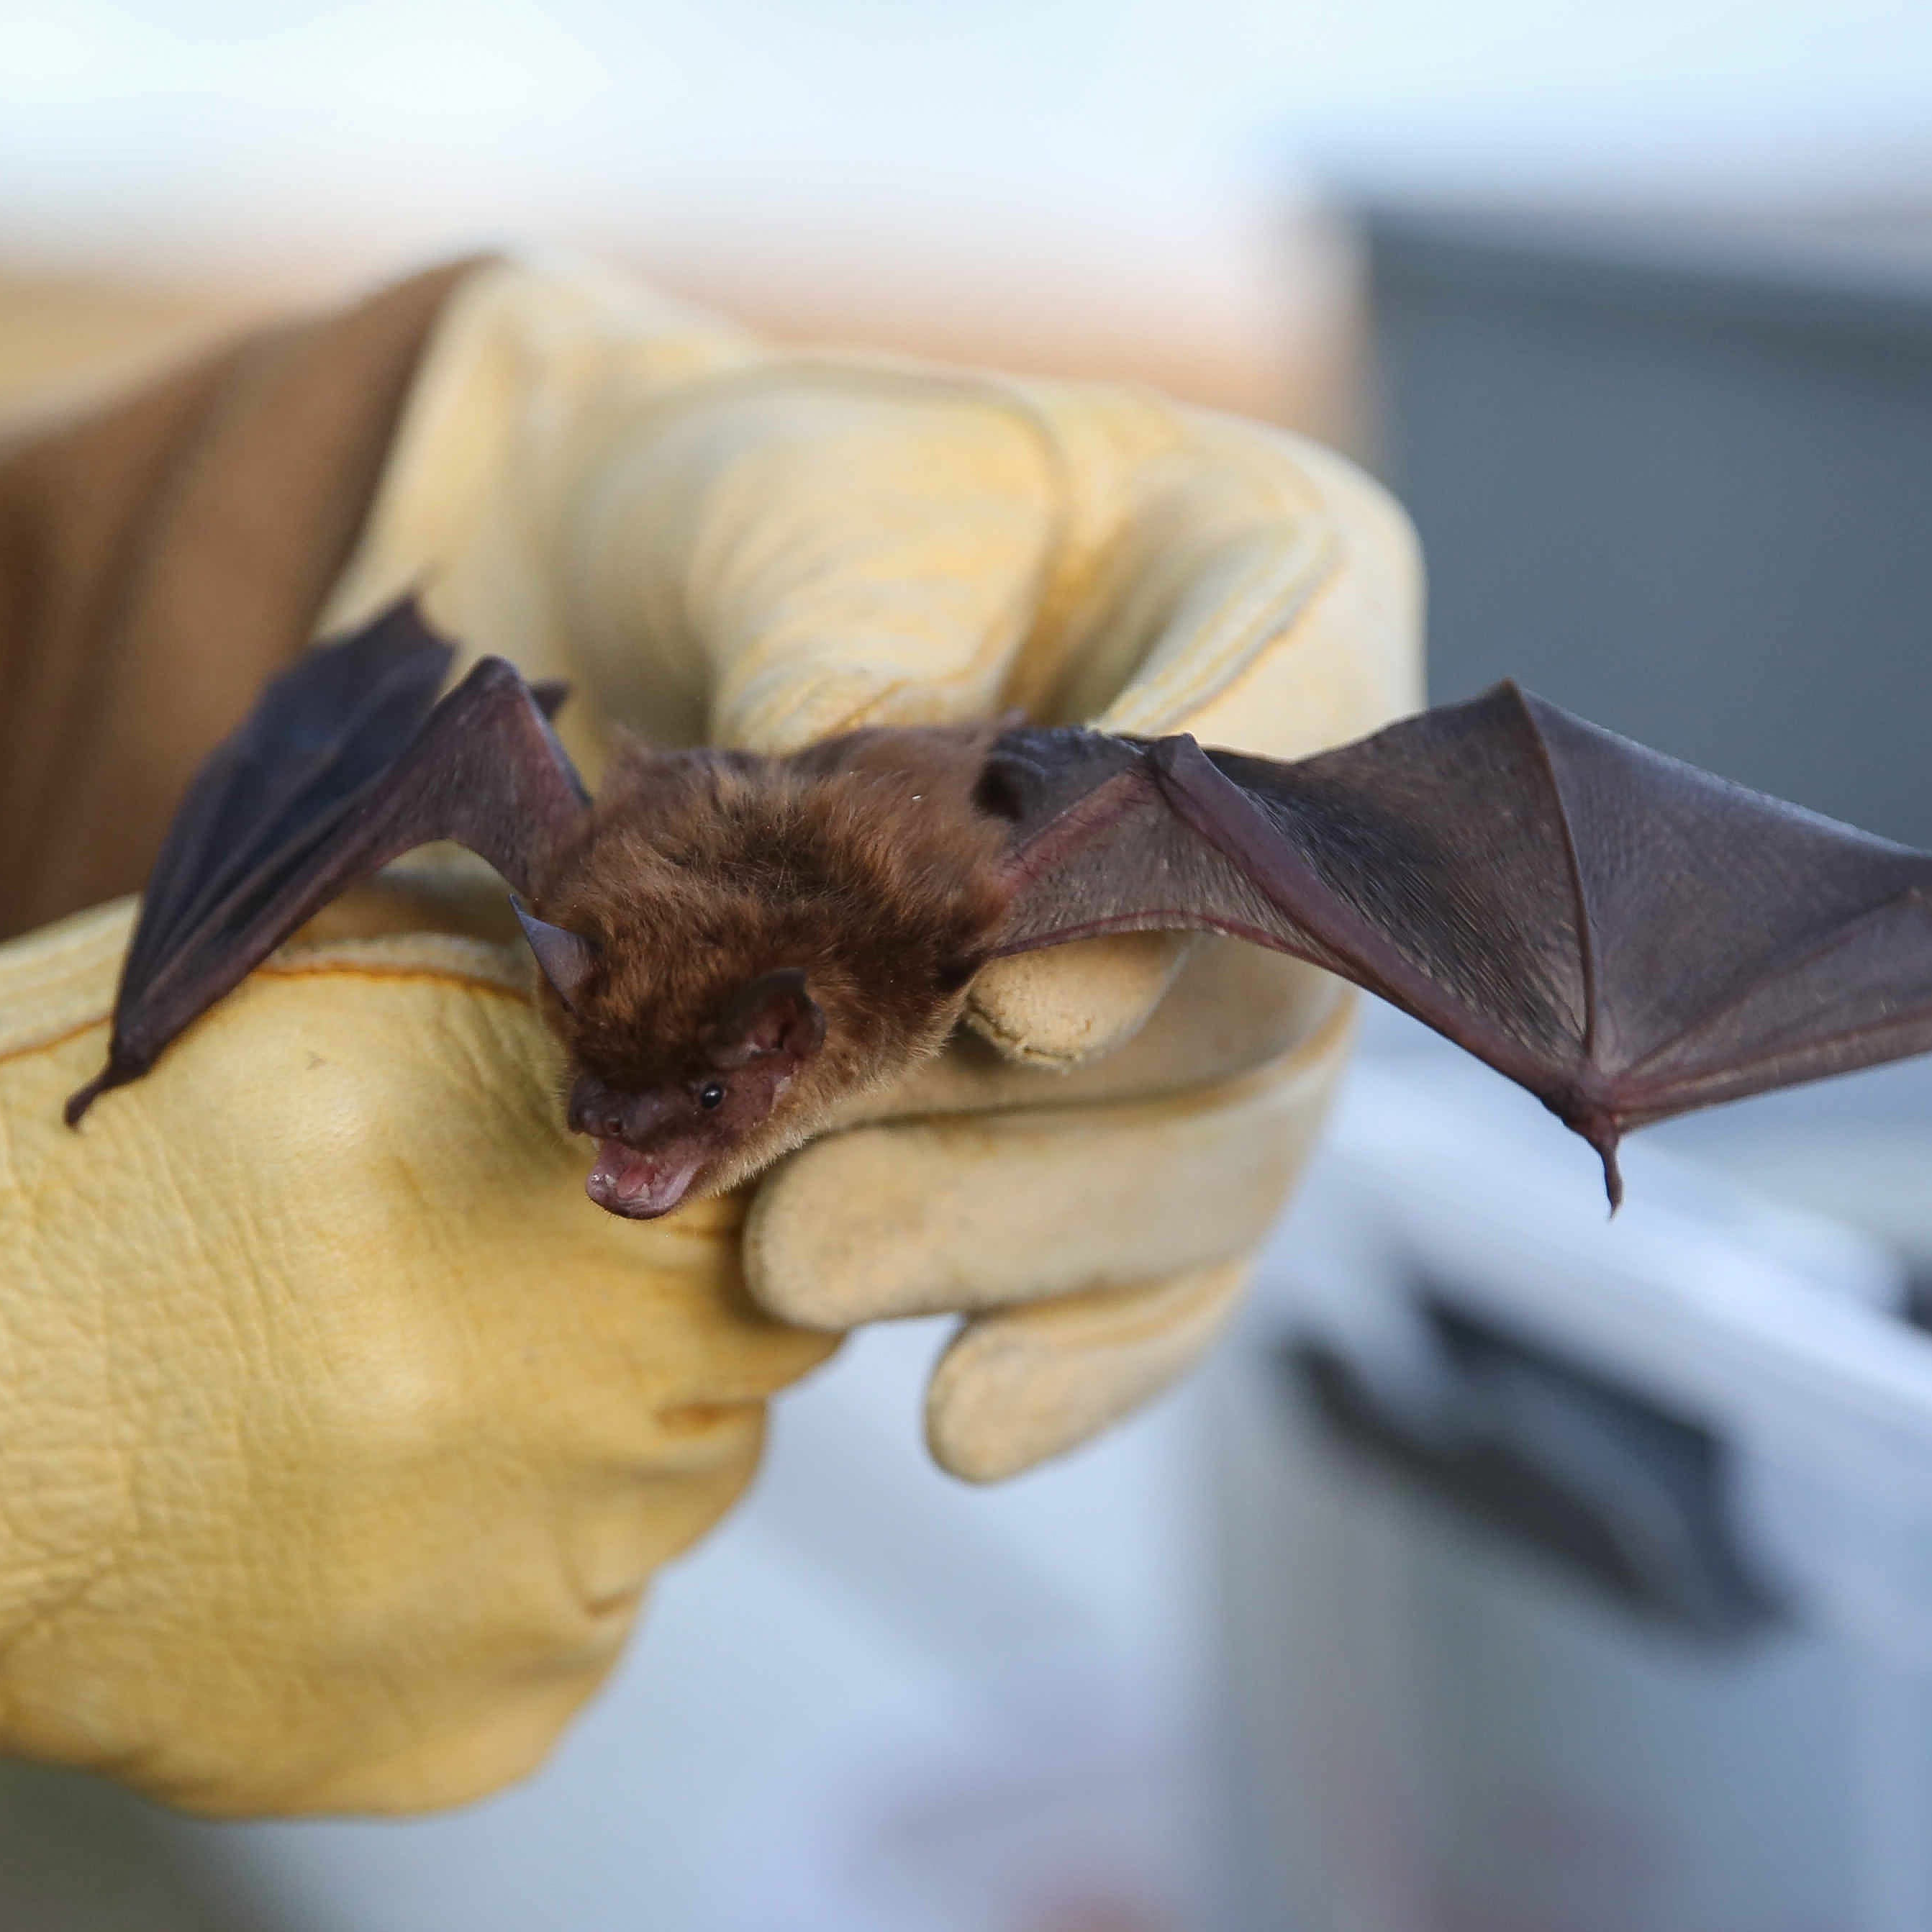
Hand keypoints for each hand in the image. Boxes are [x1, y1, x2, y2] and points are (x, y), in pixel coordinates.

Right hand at [0, 909, 825, 1900]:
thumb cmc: (28, 1150)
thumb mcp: (295, 965)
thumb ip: (537, 962)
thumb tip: (705, 953)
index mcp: (552, 1126)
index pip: (797, 1137)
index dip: (713, 1146)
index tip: (622, 1157)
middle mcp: (596, 1350)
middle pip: (755, 1331)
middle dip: (647, 1300)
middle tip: (467, 1286)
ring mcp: (548, 1557)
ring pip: (672, 1489)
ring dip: (571, 1442)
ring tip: (362, 1403)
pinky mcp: (482, 1719)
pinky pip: (574, 1633)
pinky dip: (489, 1582)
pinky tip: (324, 1527)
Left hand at [325, 258, 1422, 1476]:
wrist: (638, 597)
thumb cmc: (750, 509)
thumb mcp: (790, 507)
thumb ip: (863, 667)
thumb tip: (904, 907)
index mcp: (1275, 576)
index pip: (1293, 733)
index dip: (1171, 895)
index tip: (1013, 1009)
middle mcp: (1293, 808)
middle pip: (1258, 1006)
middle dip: (1039, 1124)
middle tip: (819, 1201)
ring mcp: (1228, 984)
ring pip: (1212, 1163)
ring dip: (1007, 1240)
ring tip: (795, 1268)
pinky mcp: (1131, 1130)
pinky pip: (1164, 1272)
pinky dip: (1077, 1356)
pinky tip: (966, 1424)